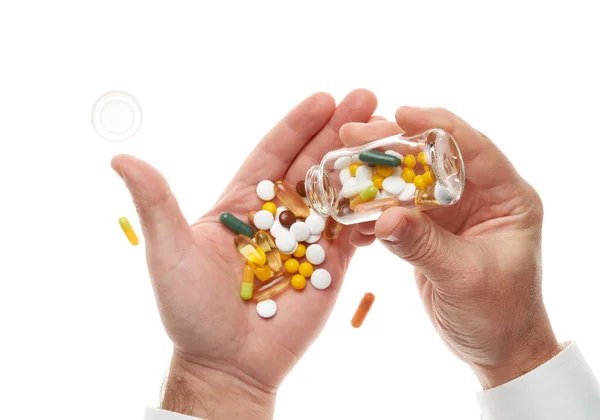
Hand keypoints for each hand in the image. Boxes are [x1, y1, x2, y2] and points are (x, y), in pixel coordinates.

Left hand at [111, 90, 377, 418]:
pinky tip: (397, 188)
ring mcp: (308, 238)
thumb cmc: (190, 310)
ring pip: (339, 192)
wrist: (227, 364)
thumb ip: (155, 203)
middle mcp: (279, 214)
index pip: (273, 153)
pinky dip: (375, 210)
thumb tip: (119, 158)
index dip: (297, 125)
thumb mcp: (167, 251)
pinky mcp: (332, 265)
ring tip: (393, 136)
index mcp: (243, 202)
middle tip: (368, 99)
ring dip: (364, 164)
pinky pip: (356, 232)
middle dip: (339, 132)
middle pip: (313, 164)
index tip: (323, 98)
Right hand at [339, 108, 561, 389]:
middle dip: (392, 144)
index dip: (436, 126)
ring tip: (339, 165)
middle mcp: (479, 195)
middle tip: (350, 135)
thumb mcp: (464, 278)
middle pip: (432, 155)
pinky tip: (347, 209)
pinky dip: (372, 208)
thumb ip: (424, 246)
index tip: (398, 113)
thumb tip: (384, 217)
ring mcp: (451, 211)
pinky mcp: (429, 229)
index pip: (473, 147)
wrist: (495, 348)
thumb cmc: (498, 315)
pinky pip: (397, 208)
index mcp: (506, 197)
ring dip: (375, 174)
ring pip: (408, 179)